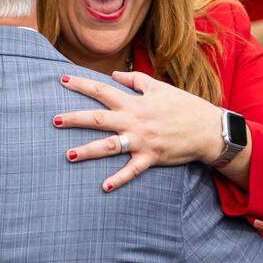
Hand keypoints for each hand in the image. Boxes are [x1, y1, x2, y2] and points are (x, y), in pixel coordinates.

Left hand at [53, 72, 226, 191]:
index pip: (102, 90)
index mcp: (135, 102)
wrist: (208, 129)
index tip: (61, 80)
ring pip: (110, 146)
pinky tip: (104, 187)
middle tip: (54, 120)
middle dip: (75, 119)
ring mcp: (141, 141)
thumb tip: (114, 75)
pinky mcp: (151, 158)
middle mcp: (134, 121)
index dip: (81, 85)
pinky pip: (132, 170)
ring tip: (69, 155)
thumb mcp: (160, 87)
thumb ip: (135, 80)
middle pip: (99, 119)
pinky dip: (118, 179)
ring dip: (89, 151)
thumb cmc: (184, 106)